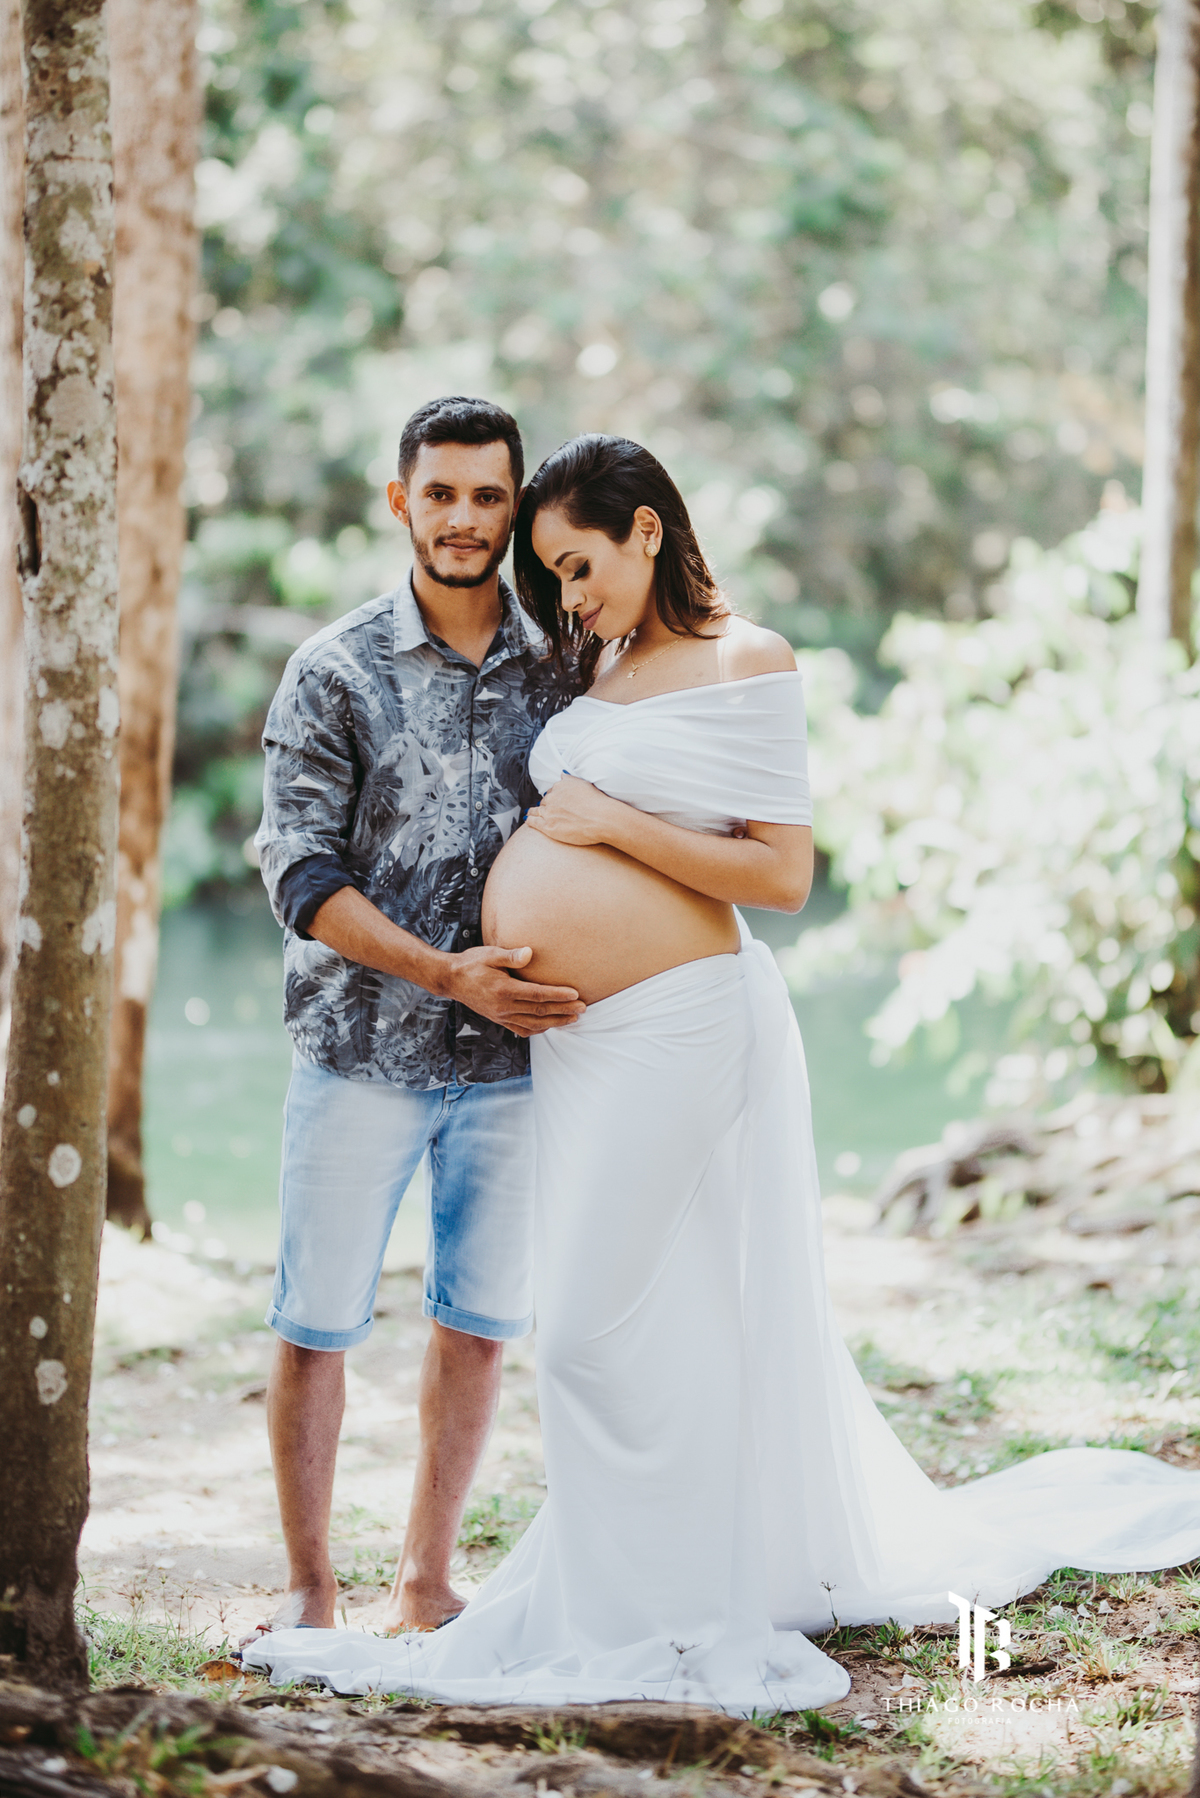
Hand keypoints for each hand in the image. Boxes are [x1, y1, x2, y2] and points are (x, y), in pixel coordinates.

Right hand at [443, 944, 584, 1037]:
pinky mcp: (499, 1019)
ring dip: (555, 1022)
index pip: (537, 995)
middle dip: (564, 1010)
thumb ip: (510, 956)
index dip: (558, 995)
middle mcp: (504, 1007)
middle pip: (540, 1011)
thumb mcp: (490, 954)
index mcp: (504, 990)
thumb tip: (529, 952)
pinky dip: (538, 1029)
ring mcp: (501, 1016)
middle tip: (583, 1008)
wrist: (451, 980)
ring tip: (573, 1019)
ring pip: (534, 1024)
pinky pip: (522, 1029)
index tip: (576, 994)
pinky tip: (550, 1025)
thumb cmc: (471, 963)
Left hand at [524, 776, 622, 847]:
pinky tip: (527, 820)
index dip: (552, 797)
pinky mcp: (548, 827)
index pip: (552, 791)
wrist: (600, 818)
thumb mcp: (583, 783)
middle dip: (543, 805)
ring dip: (532, 812)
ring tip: (529, 813)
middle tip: (542, 808)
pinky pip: (533, 822)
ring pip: (536, 811)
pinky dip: (529, 820)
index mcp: (560, 786)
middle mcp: (552, 798)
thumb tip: (562, 774)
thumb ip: (570, 779)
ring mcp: (548, 813)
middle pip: (544, 801)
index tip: (553, 800)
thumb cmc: (596, 801)